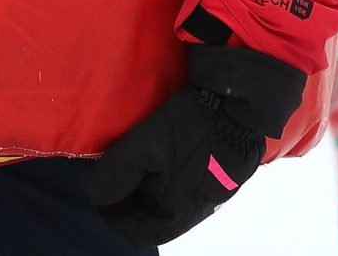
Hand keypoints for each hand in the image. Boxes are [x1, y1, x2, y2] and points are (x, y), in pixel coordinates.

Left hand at [86, 43, 307, 247]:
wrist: (242, 104)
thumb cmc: (193, 125)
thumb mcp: (146, 145)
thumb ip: (117, 173)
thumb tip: (95, 195)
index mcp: (179, 210)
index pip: (139, 233)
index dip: (115, 216)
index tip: (102, 193)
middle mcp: (198, 209)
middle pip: (155, 221)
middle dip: (131, 205)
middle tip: (114, 179)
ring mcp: (213, 195)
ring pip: (171, 206)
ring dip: (150, 194)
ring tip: (135, 168)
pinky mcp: (222, 177)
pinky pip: (188, 191)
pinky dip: (168, 184)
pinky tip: (161, 162)